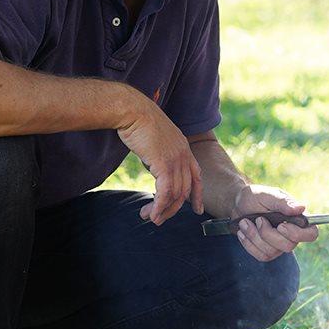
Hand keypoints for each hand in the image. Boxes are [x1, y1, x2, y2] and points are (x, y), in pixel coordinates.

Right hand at [120, 92, 202, 225]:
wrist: (131, 111)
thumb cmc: (137, 121)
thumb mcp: (154, 139)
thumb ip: (158, 153)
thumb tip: (153, 165)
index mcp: (183, 147)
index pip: (196, 175)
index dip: (197, 194)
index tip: (197, 208)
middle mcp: (184, 154)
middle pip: (185, 189)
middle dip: (173, 208)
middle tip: (159, 218)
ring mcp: (176, 159)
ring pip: (176, 194)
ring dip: (163, 210)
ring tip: (151, 218)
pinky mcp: (164, 164)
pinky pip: (165, 193)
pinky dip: (159, 206)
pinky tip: (152, 214)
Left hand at [227, 184, 318, 262]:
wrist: (238, 205)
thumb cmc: (255, 197)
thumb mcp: (268, 195)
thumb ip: (284, 201)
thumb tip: (301, 208)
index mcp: (296, 219)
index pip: (311, 234)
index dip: (298, 234)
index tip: (281, 226)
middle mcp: (291, 235)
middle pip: (288, 246)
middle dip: (268, 233)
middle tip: (258, 219)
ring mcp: (279, 246)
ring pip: (271, 252)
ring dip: (254, 236)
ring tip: (245, 222)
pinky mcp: (266, 253)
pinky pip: (260, 255)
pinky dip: (248, 243)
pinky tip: (243, 232)